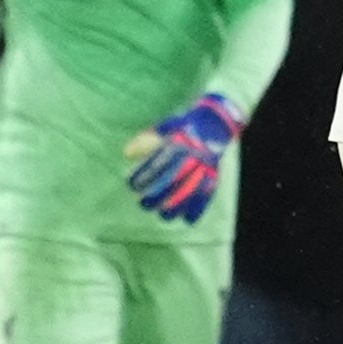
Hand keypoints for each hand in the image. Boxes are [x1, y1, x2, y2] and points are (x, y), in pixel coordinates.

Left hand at [125, 94, 241, 222]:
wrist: (216, 123)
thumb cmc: (184, 126)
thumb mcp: (165, 126)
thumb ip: (146, 139)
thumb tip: (126, 153)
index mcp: (180, 142)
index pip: (159, 162)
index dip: (144, 175)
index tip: (132, 186)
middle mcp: (194, 155)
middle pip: (174, 180)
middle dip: (158, 195)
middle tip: (143, 205)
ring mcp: (206, 166)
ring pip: (191, 190)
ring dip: (176, 206)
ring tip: (163, 215)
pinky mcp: (214, 174)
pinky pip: (207, 194)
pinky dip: (199, 208)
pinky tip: (188, 220)